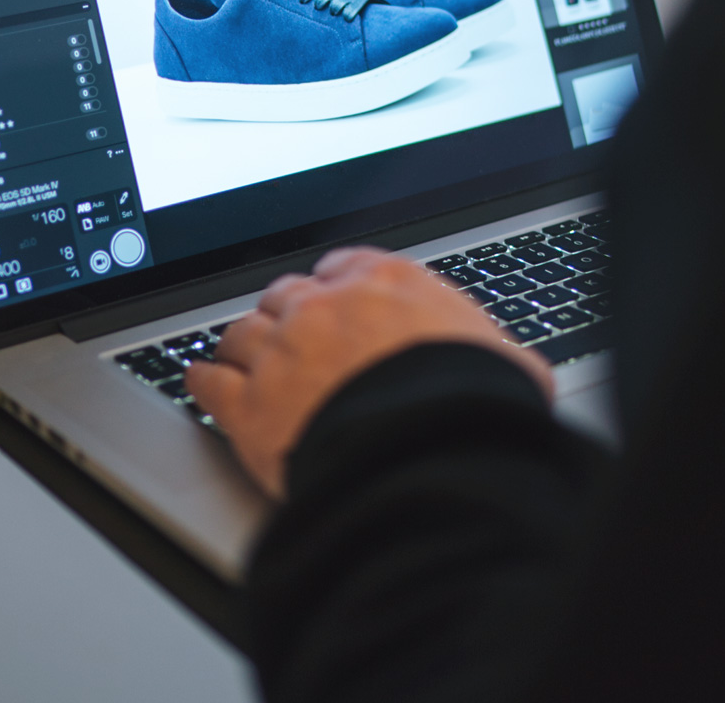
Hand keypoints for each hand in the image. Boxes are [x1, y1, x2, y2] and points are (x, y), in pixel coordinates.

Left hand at [184, 246, 553, 498]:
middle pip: (287, 294)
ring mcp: (281, 352)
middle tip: (291, 337)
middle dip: (288, 315)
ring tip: (240, 356)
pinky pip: (209, 380)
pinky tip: (203, 381)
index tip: (334, 302)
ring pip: (242, 331)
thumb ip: (497, 355)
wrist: (424, 458)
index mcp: (386, 281)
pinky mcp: (248, 406)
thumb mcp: (504, 365)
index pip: (343, 265)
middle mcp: (325, 305)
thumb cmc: (469, 409)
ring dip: (243, 345)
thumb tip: (521, 372)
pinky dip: (204, 380)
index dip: (335, 288)